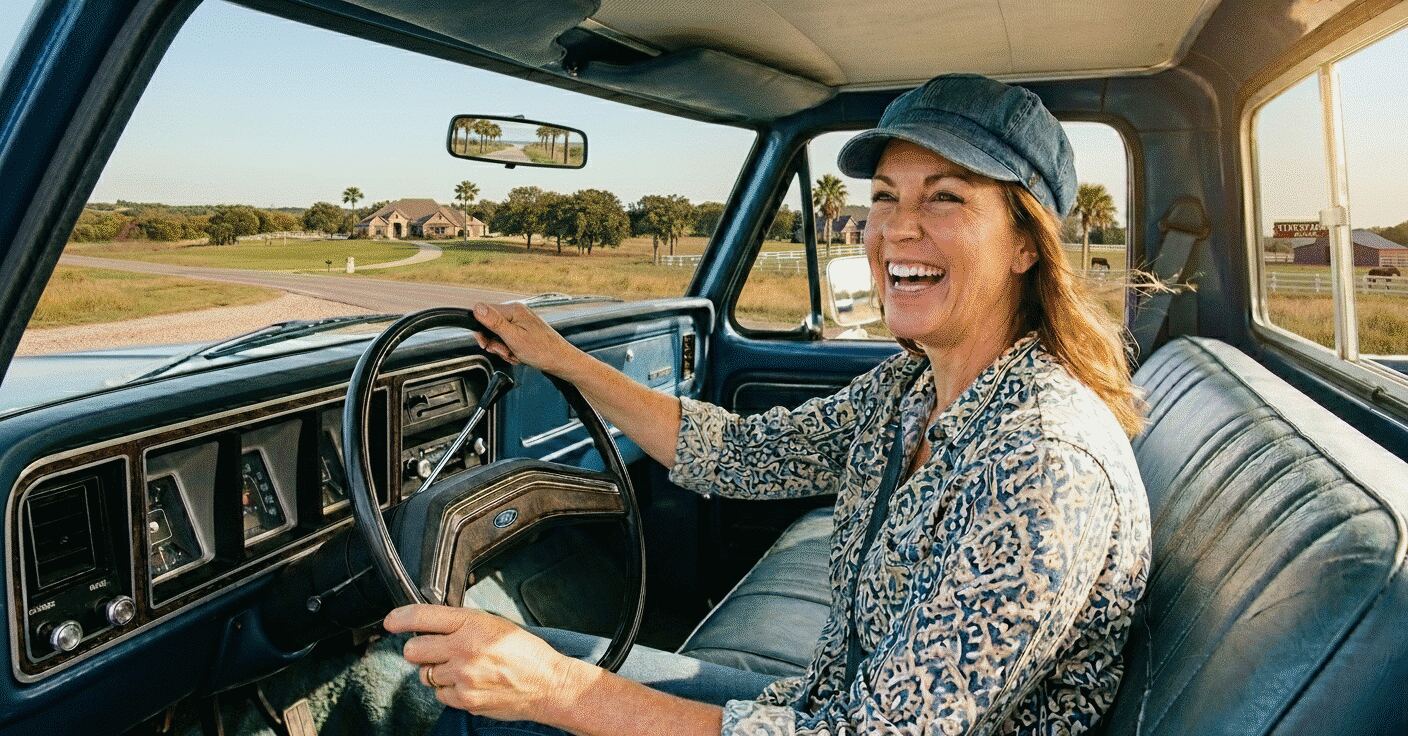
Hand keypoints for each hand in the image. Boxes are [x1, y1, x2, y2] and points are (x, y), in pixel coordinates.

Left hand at [385, 604, 580, 721]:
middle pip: (414, 650)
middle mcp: (464, 650)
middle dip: (419, 649)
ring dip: (436, 671)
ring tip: (461, 668)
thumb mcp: (496, 624)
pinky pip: (439, 694)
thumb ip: (463, 623)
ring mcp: (463, 677)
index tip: (391, 621)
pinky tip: (468, 683)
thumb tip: (432, 626)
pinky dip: (448, 689)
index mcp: (473, 624)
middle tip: (433, 649)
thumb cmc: (526, 653)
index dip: (400, 618)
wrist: (548, 684)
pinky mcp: (464, 700)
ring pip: (425, 674)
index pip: (423, 617)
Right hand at [470, 301, 581, 376]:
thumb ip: (494, 322)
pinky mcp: (523, 332)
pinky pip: (508, 342)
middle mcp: (517, 313)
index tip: (486, 343)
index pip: (484, 313)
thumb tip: (477, 307)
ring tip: (516, 354)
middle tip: (506, 351)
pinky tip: (520, 355)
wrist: (561, 361)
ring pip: (499, 337)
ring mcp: (520, 323)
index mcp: (514, 310)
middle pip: (490, 327)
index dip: (482, 331)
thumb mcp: (514, 338)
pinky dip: (511, 351)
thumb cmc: (543, 351)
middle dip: (495, 344)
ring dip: (504, 350)